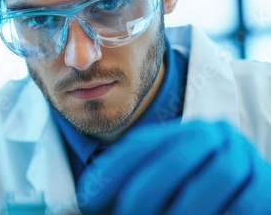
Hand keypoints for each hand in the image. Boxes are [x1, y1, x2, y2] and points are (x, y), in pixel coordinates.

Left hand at [76, 121, 270, 214]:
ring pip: (217, 176)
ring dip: (185, 208)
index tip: (87, 200)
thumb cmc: (186, 192)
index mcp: (179, 131)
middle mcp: (213, 136)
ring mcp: (243, 157)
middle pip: (177, 156)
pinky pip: (247, 200)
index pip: (142, 145)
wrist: (239, 192)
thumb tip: (85, 201)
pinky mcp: (265, 186)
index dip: (112, 172)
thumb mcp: (156, 184)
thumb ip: (126, 188)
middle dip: (145, 192)